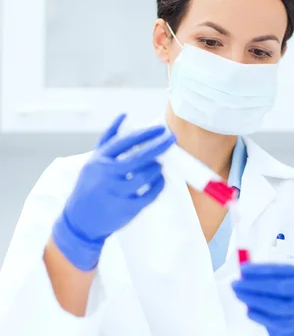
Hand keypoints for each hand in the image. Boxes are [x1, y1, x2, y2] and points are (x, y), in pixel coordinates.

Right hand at [52, 114, 174, 270]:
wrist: (80, 220)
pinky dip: (158, 185)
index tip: (161, 129)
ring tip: (161, 164)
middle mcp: (106, 175)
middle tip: (171, 139)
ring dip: (157, 168)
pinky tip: (161, 179)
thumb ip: (109, 138)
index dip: (145, 134)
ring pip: (144, 176)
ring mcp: (116, 192)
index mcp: (99, 160)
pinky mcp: (126, 208)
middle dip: (158, 146)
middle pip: (138, 158)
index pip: (125, 141)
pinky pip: (149, 194)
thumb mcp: (93, 160)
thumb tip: (125, 115)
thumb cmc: (90, 186)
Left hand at [232, 263, 293, 335]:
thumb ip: (268, 279)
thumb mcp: (285, 285)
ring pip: (279, 307)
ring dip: (255, 300)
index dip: (261, 270)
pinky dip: (261, 316)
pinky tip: (249, 311)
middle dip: (256, 285)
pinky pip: (278, 323)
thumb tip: (244, 273)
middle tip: (236, 284)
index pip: (283, 270)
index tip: (242, 269)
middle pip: (282, 288)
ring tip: (239, 295)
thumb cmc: (290, 301)